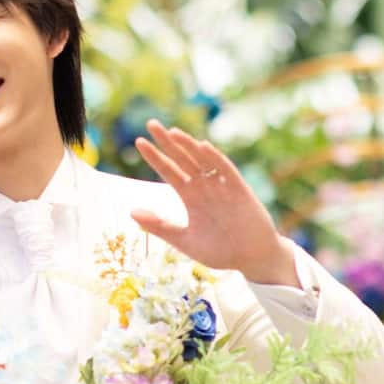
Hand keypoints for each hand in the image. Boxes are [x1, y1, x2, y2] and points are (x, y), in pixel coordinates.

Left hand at [132, 119, 301, 286]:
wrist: (252, 260)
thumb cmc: (220, 251)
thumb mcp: (184, 240)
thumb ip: (159, 226)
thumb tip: (131, 212)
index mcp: (191, 196)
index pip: (169, 170)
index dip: (155, 157)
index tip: (139, 141)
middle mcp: (205, 187)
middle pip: (183, 159)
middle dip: (168, 142)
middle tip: (151, 123)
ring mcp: (222, 187)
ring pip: (203, 160)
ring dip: (189, 146)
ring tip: (172, 132)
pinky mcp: (240, 191)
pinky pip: (227, 171)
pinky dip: (216, 159)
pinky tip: (203, 147)